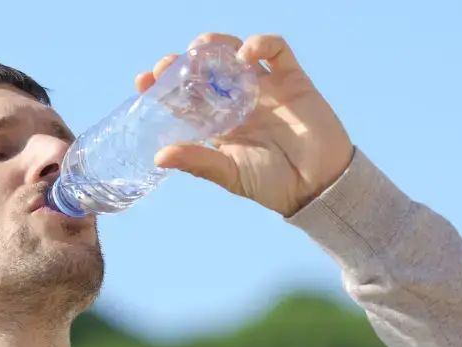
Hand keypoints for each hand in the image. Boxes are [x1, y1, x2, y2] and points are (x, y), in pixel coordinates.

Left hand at [136, 33, 353, 217]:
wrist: (318, 186)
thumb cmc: (272, 184)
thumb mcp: (229, 174)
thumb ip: (198, 161)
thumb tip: (159, 156)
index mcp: (217, 123)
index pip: (183, 98)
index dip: (162, 86)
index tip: (143, 80)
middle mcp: (237, 101)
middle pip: (204, 70)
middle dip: (184, 62)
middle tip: (169, 65)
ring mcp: (263, 87)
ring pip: (234, 52)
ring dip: (215, 46)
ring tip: (201, 51)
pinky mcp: (291, 79)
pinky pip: (275, 50)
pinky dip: (260, 44)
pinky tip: (246, 56)